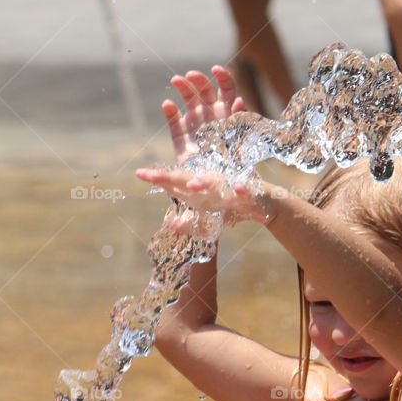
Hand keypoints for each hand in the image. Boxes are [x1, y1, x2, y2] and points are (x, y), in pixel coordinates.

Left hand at [135, 164, 275, 226]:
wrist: (262, 202)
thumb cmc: (231, 207)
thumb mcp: (209, 217)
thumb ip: (190, 223)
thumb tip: (171, 226)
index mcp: (199, 189)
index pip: (175, 183)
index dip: (159, 179)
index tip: (139, 174)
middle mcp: (211, 185)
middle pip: (188, 179)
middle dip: (172, 177)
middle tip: (153, 176)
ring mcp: (228, 187)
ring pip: (215, 183)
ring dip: (204, 183)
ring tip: (191, 185)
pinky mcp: (249, 193)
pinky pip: (246, 191)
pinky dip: (243, 190)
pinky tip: (240, 189)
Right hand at [162, 65, 245, 164]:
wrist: (218, 190)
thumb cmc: (234, 168)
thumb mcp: (241, 144)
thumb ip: (240, 122)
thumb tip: (240, 100)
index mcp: (228, 114)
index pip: (226, 88)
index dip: (222, 77)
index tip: (215, 70)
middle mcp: (211, 114)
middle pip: (204, 89)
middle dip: (198, 79)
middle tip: (191, 76)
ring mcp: (195, 123)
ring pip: (188, 98)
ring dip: (182, 86)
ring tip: (177, 81)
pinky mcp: (180, 135)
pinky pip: (173, 119)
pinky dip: (170, 111)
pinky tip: (168, 105)